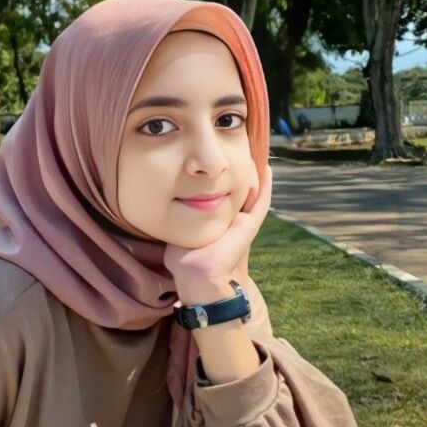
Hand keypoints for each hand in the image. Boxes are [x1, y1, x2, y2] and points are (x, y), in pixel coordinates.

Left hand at [163, 164, 272, 302]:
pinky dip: (264, 184)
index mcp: (217, 223)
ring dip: (255, 174)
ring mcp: (243, 223)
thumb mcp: (180, 230)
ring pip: (252, 192)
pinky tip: (265, 167)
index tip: (219, 164)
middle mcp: (232, 221)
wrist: (196, 275)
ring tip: (256, 153)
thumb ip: (178, 217)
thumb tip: (161, 203)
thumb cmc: (182, 259)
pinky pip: (260, 200)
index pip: (221, 196)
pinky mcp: (249, 224)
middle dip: (240, 173)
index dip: (222, 180)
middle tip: (241, 151)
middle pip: (238, 191)